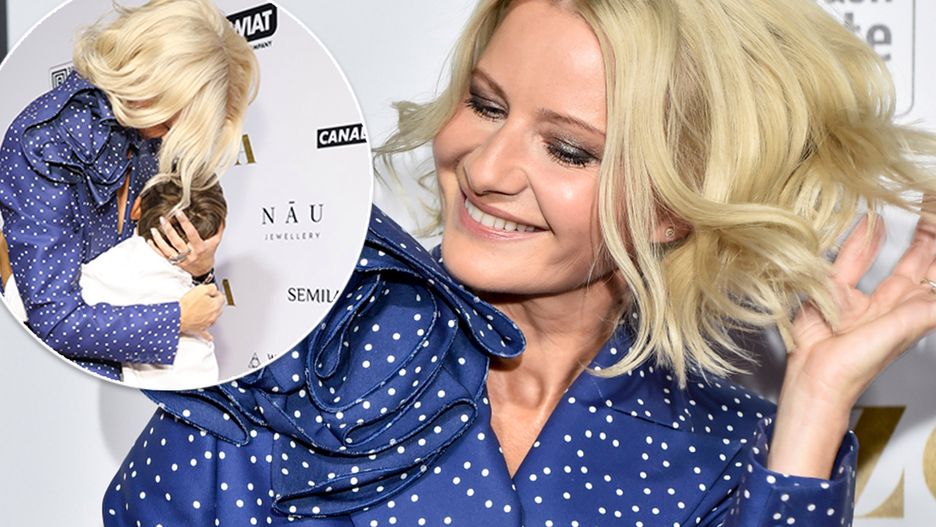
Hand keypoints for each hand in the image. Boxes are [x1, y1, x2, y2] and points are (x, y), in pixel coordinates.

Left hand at [148, 210, 222, 276]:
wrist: (203, 271)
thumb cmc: (208, 255)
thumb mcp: (215, 242)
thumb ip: (218, 229)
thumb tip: (221, 217)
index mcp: (199, 248)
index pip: (191, 233)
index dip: (185, 223)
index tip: (179, 213)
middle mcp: (189, 254)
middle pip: (177, 241)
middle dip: (169, 229)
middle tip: (163, 219)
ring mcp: (181, 259)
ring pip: (167, 249)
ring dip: (159, 239)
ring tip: (153, 229)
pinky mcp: (174, 262)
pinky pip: (162, 255)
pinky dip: (155, 249)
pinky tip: (150, 241)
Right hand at [179, 284, 223, 340]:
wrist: (177, 317)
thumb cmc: (187, 305)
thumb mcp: (201, 289)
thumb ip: (211, 288)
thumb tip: (214, 288)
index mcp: (215, 305)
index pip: (221, 297)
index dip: (215, 293)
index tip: (212, 292)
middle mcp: (213, 315)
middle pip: (218, 308)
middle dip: (213, 303)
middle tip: (206, 300)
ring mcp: (207, 323)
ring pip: (213, 318)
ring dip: (210, 314)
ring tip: (203, 311)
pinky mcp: (200, 330)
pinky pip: (206, 334)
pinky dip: (208, 335)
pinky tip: (209, 337)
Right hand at [769, 198, 935, 476]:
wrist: (816, 377)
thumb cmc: (857, 365)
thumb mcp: (899, 331)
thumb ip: (922, 309)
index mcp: (911, 312)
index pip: (933, 274)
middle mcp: (889, 302)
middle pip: (915, 262)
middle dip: (926, 236)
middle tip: (930, 207)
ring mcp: (860, 296)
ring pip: (882, 257)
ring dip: (894, 234)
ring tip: (906, 207)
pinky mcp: (831, 292)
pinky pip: (848, 261)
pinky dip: (857, 242)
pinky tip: (868, 222)